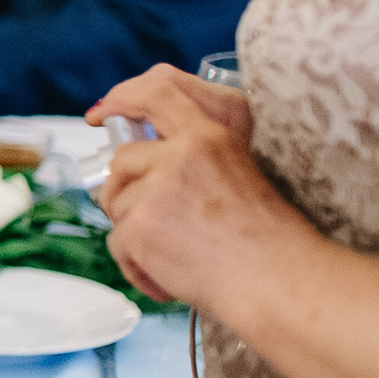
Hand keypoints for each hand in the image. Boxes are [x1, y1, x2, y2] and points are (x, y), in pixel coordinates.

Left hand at [93, 70, 297, 308]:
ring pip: (118, 206)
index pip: (156, 95)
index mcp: (207, 138)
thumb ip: (191, 159)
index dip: (120, 100)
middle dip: (127, 193)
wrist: (278, 282)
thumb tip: (141, 164)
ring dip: (136, 234)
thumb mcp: (237, 173)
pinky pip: (117, 244)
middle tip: (154, 223)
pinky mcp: (140, 227)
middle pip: (121, 163)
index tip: (101, 113)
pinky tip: (167, 277)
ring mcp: (156, 190)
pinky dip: (136, 266)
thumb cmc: (267, 239)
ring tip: (175, 255)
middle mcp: (179, 156)